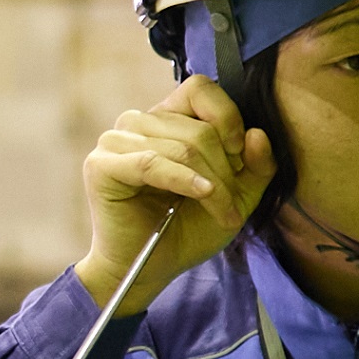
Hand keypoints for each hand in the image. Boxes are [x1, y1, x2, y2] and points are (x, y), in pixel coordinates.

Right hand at [75, 78, 274, 311]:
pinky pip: (152, 163)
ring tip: (223, 213)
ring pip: (182, 147)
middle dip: (226, 170)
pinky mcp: (102, 165)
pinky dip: (184, 181)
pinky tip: (202, 195)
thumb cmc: (187, 230)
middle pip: (198, 128)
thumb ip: (255, 166)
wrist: (150, 269)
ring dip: (212, 184)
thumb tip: (257, 134)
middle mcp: (138, 122)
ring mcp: (115, 141)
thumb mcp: (236, 196)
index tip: (240, 155)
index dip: (227, 118)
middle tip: (233, 204)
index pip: (200, 88)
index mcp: (166, 118)